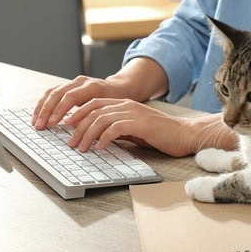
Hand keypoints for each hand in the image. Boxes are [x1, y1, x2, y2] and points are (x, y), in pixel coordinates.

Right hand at [31, 75, 129, 129]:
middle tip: (40, 125)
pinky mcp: (68, 86)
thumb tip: (81, 131)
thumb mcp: (109, 110)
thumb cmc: (116, 102)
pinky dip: (43, 104)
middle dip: (46, 110)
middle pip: (57, 93)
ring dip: (41, 108)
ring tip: (35, 122)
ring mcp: (73, 82)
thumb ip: (95, 117)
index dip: (60, 110)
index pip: (71, 96)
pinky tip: (38, 115)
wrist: (118, 88)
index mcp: (92, 86)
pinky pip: (51, 93)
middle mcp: (80, 82)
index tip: (52, 123)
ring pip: (51, 92)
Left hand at [62, 99, 231, 157]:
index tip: (65, 126)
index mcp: (123, 104)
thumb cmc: (160, 135)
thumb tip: (97, 139)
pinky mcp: (140, 123)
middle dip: (77, 125)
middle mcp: (126, 104)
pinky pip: (115, 128)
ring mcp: (133, 112)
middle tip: (69, 141)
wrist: (184, 134)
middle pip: (92, 109)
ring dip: (87, 134)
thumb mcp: (134, 130)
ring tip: (81, 148)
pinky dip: (104, 138)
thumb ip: (117, 129)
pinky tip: (99, 148)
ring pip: (100, 118)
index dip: (77, 113)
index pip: (93, 103)